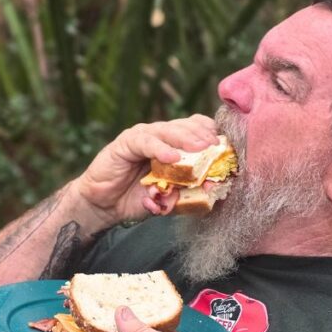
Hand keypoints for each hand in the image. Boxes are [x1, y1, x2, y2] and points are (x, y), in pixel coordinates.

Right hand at [74, 115, 218, 223]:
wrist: (104, 205)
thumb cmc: (136, 198)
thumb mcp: (168, 196)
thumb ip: (186, 191)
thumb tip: (210, 190)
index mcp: (172, 144)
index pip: (197, 130)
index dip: (212, 136)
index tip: (227, 148)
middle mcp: (159, 136)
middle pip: (186, 126)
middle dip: (204, 135)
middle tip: (217, 146)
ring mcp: (142, 137)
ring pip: (168, 130)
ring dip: (186, 139)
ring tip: (201, 148)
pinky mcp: (125, 143)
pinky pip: (145, 142)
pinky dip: (159, 149)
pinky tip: (171, 157)